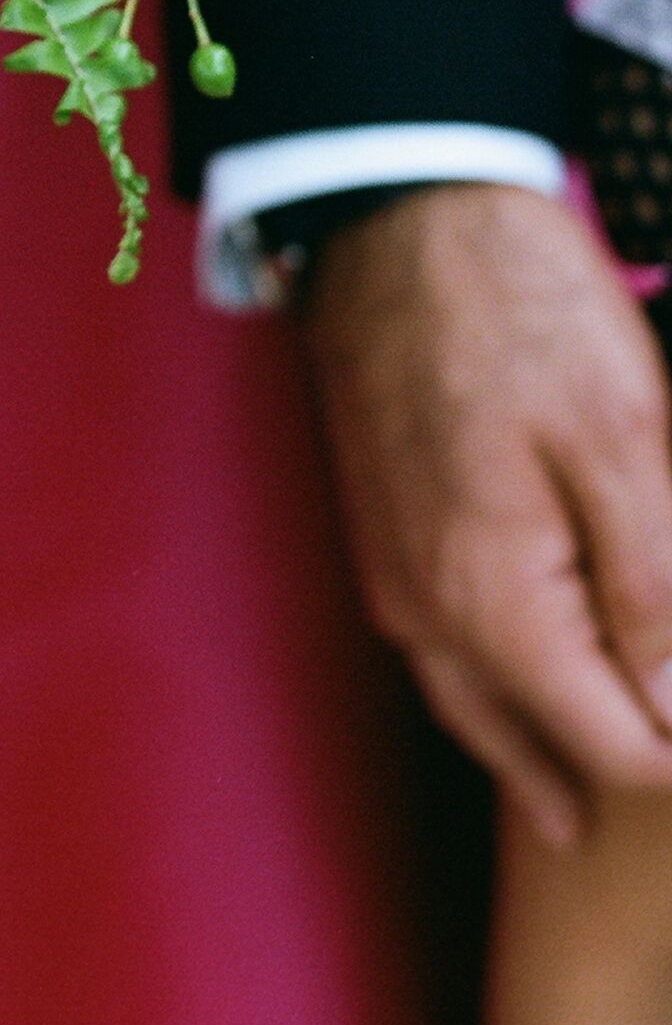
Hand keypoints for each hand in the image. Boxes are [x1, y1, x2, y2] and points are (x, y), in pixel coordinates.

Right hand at [306, 183, 671, 842]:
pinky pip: (437, 649)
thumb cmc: (519, 308)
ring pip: (470, 706)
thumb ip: (654, 593)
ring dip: (535, 754)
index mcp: (494, 603)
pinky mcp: (380, 524)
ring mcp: (392, 568)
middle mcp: (428, 610)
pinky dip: (486, 692)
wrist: (396, 208)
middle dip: (613, 777)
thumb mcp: (625, 440)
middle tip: (631, 816)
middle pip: (533, 749)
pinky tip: (510, 694)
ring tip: (575, 811)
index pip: (618, 749)